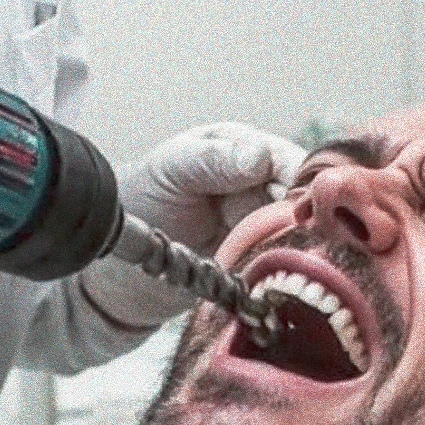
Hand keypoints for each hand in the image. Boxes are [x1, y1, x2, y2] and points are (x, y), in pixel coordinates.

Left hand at [83, 121, 304, 332]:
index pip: (288, 158)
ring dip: (300, 244)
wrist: (117, 263)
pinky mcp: (258, 259)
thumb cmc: (138, 202)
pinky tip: (282, 275)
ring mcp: (261, 223)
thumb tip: (259, 157)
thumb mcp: (171, 171)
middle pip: (304, 196)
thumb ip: (212, 160)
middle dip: (307, 215)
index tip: (300, 201)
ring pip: (301, 230)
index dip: (301, 179)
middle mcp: (259, 184)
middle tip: (300, 235)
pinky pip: (286, 263)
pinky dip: (288, 269)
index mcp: (241, 148)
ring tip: (288, 256)